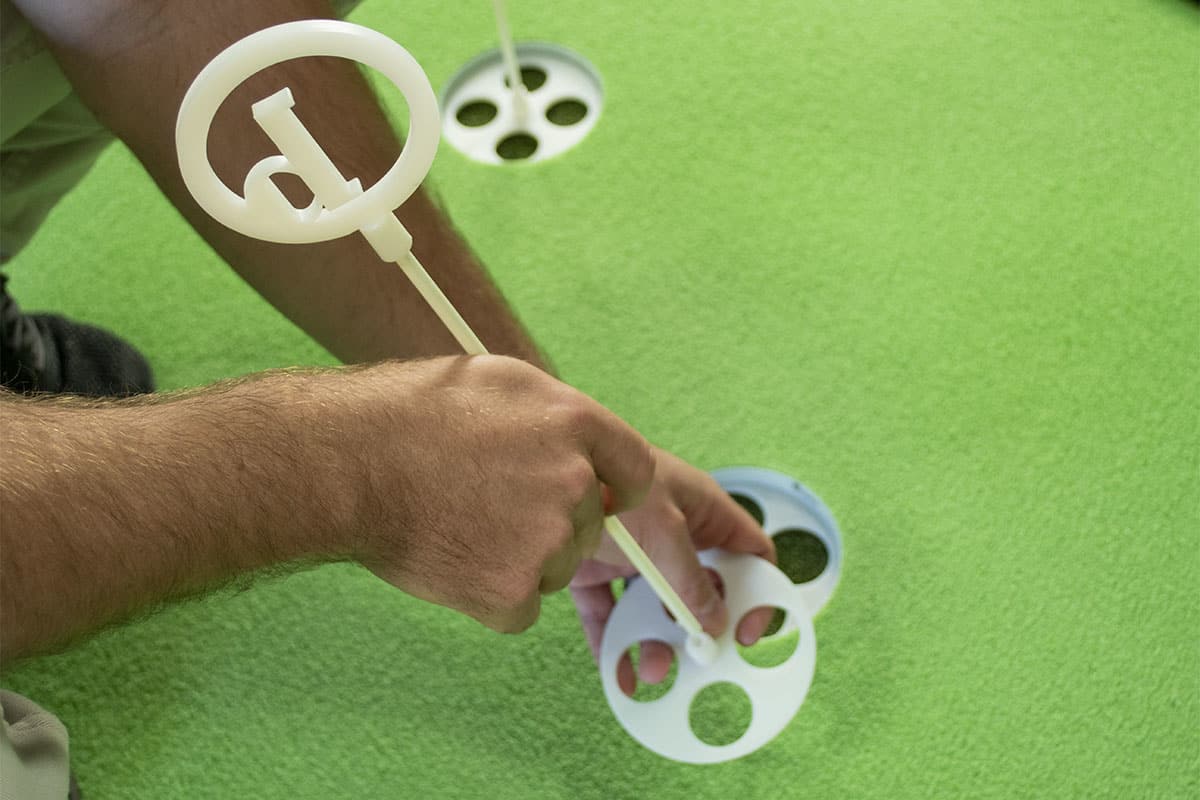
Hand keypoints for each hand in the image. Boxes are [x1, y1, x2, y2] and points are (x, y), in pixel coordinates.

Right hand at [345, 355, 654, 633]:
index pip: (636, 471)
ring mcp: (547, 541)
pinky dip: (492, 596)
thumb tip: (585, 449)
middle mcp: (574, 482)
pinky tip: (453, 559)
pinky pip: (522, 607)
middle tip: (487, 504)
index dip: (617, 489)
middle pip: (589, 526)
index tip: (600, 498)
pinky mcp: (513, 593)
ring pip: (557, 567)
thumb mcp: (497, 379)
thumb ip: (557, 416)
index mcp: (575, 423)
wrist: (347, 463)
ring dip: (522, 559)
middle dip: (552, 522)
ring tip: (462, 524)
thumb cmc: (409, 414)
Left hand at [569, 449, 776, 694]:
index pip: (750, 552)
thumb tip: (714, 623)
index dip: (759, 592)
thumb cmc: (613, 483)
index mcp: (703, 512)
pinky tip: (616, 673)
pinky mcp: (596, 568)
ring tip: (652, 672)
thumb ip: (692, 579)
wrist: (544, 470)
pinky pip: (610, 613)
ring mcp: (634, 552)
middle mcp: (673, 534)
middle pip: (701, 590)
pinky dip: (613, 644)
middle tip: (698, 661)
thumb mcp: (666, 531)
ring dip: (656, 644)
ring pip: (654, 608)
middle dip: (700, 630)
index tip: (748, 633)